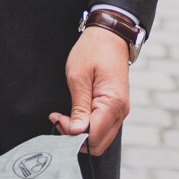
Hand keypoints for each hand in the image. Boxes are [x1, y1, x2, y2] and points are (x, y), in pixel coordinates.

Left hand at [49, 28, 130, 156]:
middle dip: (76, 137)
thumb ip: (79, 108)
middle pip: (98, 144)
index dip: (72, 135)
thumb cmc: (92, 50)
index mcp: (113, 104)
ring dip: (81, 132)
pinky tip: (75, 114)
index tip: (57, 118)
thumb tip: (76, 132)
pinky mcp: (116, 108)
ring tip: (64, 115)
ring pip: (100, 137)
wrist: (109, 34)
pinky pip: (102, 127)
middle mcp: (121, 111)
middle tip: (59, 119)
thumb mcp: (78, 77)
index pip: (93, 137)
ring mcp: (120, 111)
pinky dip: (88, 126)